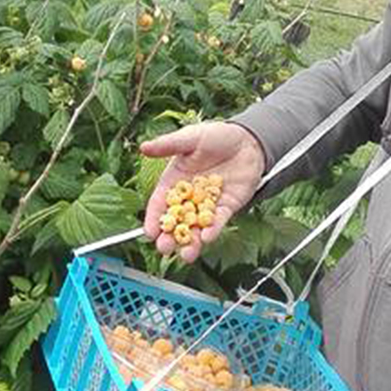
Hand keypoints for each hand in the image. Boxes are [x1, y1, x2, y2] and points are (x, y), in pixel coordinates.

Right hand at [140, 122, 265, 261]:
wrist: (248, 140)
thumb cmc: (216, 136)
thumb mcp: (189, 138)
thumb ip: (168, 145)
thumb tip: (143, 147)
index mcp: (174, 181)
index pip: (160, 203)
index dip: (153, 218)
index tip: (149, 232)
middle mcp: (189, 196)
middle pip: (176, 221)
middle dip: (169, 237)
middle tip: (164, 248)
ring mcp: (207, 204)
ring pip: (196, 228)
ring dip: (191, 242)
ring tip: (186, 254)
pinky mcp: (226, 207)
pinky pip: (218, 221)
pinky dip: (213, 230)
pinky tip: (208, 237)